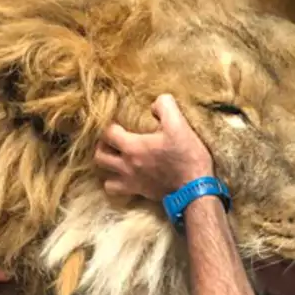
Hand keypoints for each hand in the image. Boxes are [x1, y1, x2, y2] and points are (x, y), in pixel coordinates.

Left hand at [94, 94, 213, 202]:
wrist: (195, 188)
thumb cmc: (187, 156)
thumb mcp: (180, 125)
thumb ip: (166, 107)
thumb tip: (156, 102)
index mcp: (133, 146)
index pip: (108, 132)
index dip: (110, 125)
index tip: (118, 122)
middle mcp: (126, 164)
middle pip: (100, 154)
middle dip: (103, 145)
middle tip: (113, 140)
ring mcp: (130, 180)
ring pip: (104, 174)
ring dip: (106, 164)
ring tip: (115, 157)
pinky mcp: (138, 192)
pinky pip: (115, 190)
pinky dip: (114, 183)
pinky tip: (122, 177)